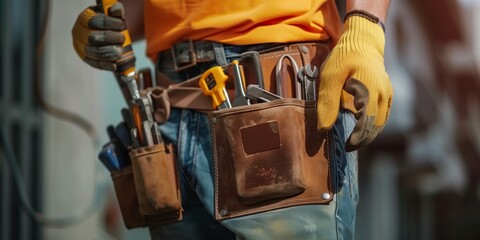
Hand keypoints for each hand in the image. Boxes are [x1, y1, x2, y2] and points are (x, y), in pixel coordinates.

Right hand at [71, 3, 125, 70]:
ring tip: (120, 52)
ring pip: (92, 52)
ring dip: (108, 53)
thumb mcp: (112, 14)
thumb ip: (116, 11)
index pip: (94, 21)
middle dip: (109, 38)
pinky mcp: (86, 59)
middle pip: (92, 38)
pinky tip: (115, 65)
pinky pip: (94, 63)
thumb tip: (117, 10)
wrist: (107, 33)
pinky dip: (105, 65)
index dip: (109, 23)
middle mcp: (79, 32)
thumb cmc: (110, 23)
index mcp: (85, 18)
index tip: (122, 25)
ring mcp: (81, 47)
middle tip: (122, 38)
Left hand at [317, 15, 392, 150]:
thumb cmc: (344, 58)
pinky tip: (361, 129)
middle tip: (348, 147)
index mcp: (370, 89)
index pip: (367, 121)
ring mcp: (388, 94)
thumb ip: (327, 103)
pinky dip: (373, 125)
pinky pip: (382, 115)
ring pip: (381, 122)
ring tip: (353, 142)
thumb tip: (324, 128)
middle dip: (363, 139)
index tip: (348, 146)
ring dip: (369, 134)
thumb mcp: (330, 78)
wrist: (362, 41)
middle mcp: (383, 93)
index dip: (358, 136)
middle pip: (376, 125)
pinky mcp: (387, 94)